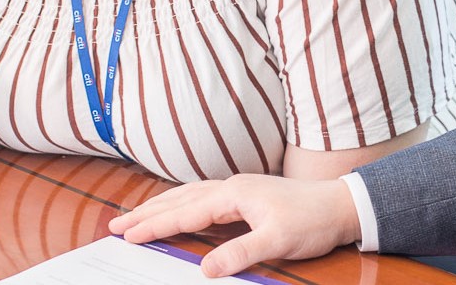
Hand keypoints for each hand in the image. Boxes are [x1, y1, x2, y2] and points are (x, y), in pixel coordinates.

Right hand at [109, 174, 360, 277]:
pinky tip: (178, 209)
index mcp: (234, 194)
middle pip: (180, 199)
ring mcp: (239, 189)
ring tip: (136, 215)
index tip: (126, 233)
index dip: (154, 224)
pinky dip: (182, 203)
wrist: (340, 204)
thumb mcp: (277, 243)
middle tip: (115, 223)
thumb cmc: (311, 221)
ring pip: (189, 195)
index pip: (185, 212)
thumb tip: (205, 269)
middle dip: (146, 212)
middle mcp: (232, 187)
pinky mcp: (246, 194)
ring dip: (161, 205)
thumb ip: (239, 254)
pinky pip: (203, 197)